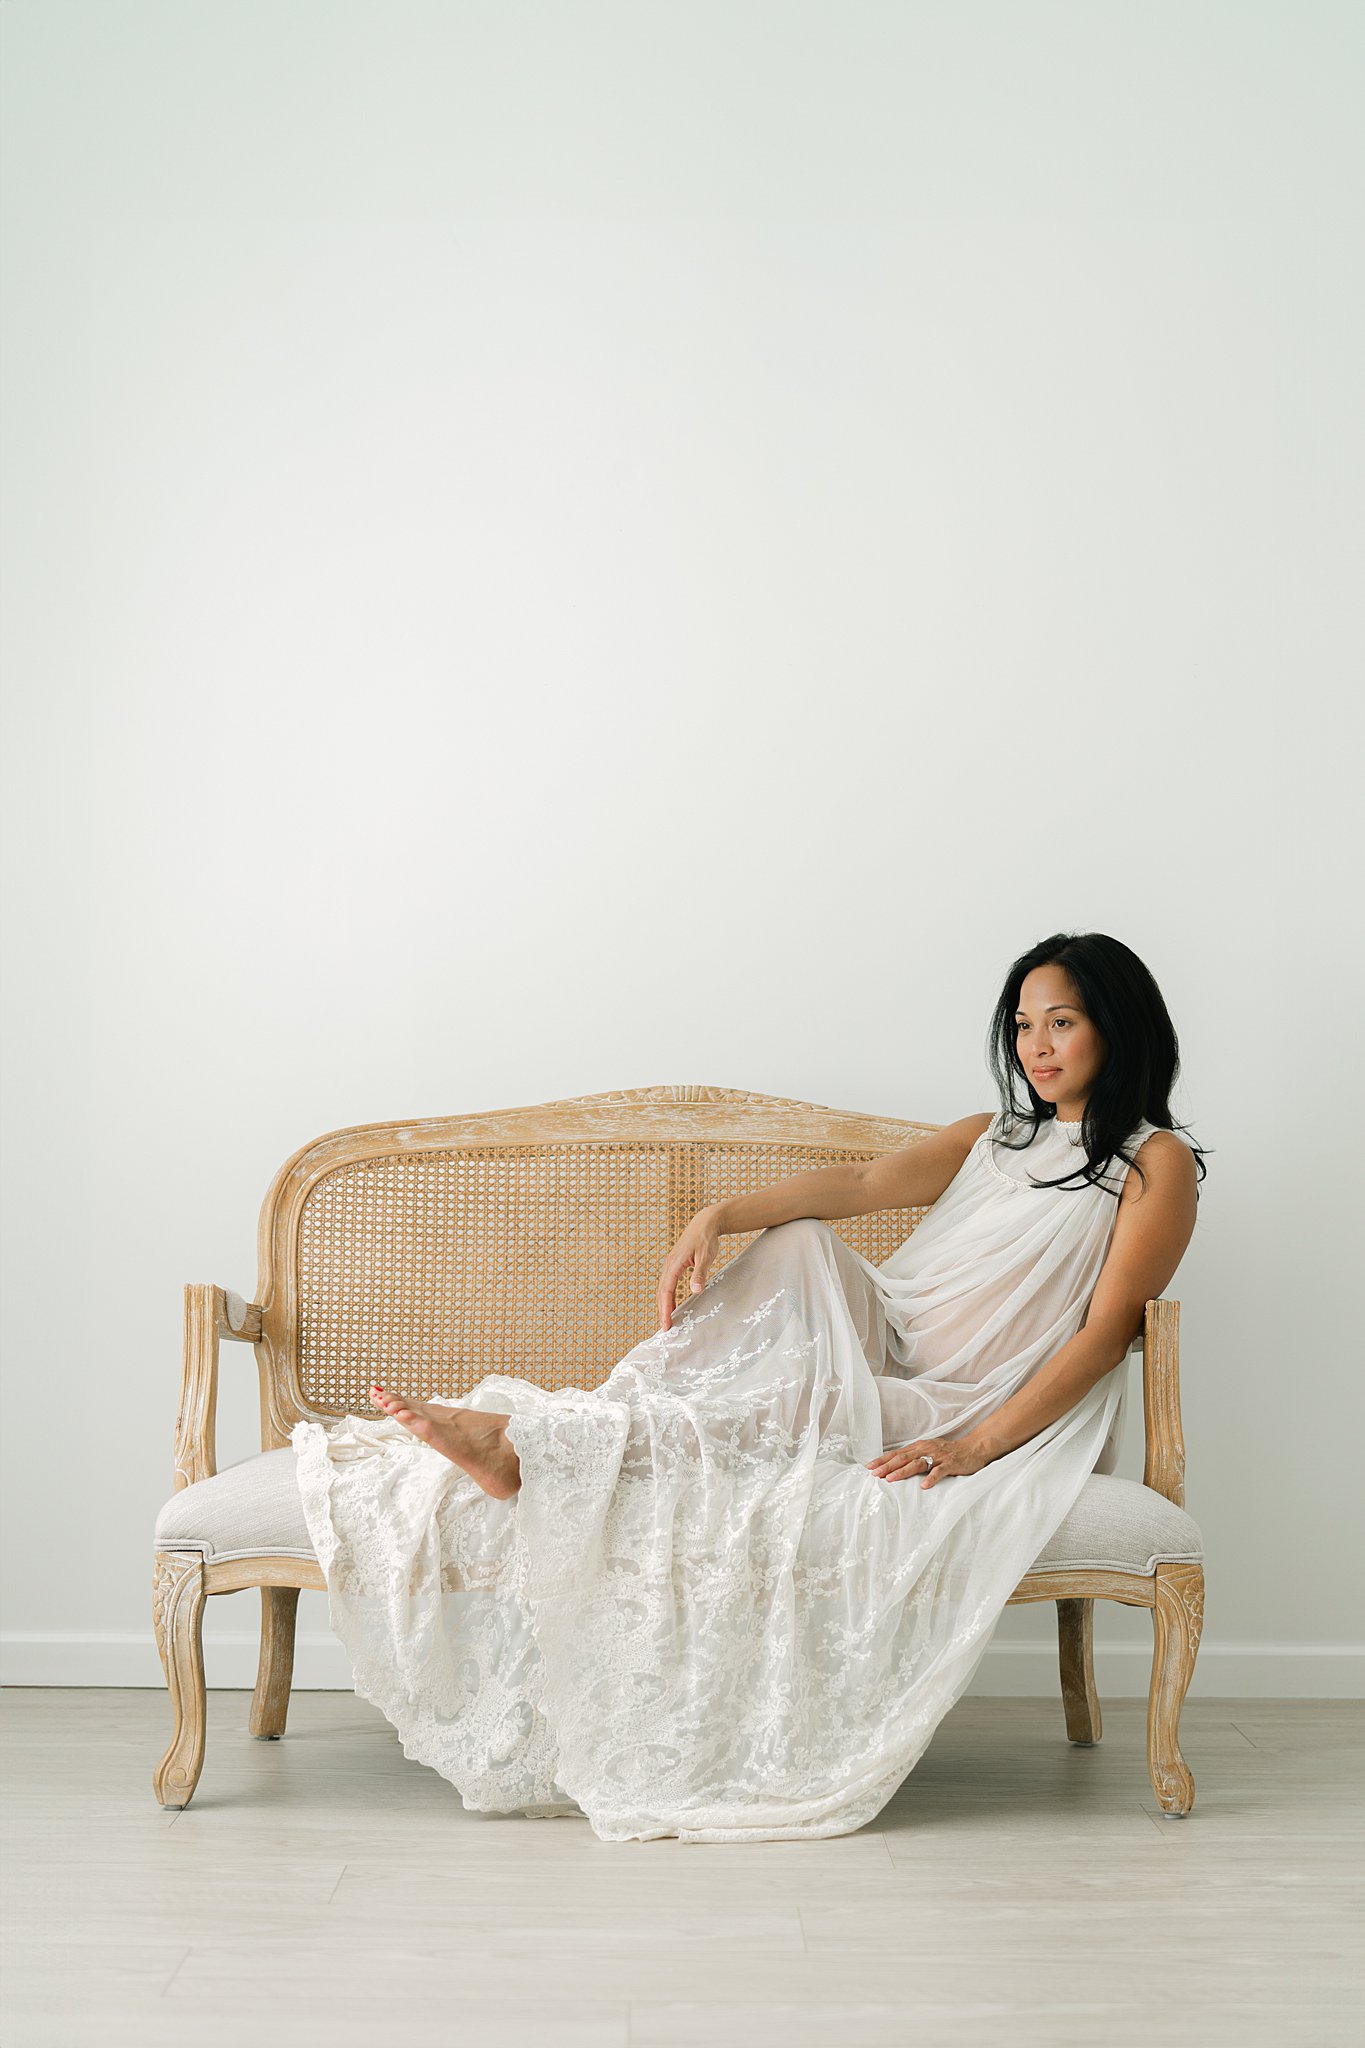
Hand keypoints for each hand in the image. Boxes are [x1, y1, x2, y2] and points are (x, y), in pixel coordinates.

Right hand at [656, 1205, 723, 1331]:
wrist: (704, 1223)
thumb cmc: (706, 1239)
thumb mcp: (706, 1257)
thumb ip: (699, 1274)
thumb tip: (695, 1290)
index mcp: (674, 1264)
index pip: (666, 1291)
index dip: (665, 1308)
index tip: (666, 1323)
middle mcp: (668, 1265)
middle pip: (661, 1292)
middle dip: (662, 1310)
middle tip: (665, 1328)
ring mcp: (670, 1264)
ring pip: (663, 1288)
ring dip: (663, 1304)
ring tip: (667, 1320)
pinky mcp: (674, 1264)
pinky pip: (667, 1284)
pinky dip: (668, 1296)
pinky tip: (673, 1304)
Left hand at [866, 1434, 992, 1488]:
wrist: (972, 1448)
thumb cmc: (948, 1452)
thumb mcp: (929, 1451)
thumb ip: (914, 1457)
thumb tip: (895, 1465)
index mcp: (919, 1447)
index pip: (897, 1453)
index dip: (882, 1460)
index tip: (869, 1467)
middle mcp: (925, 1449)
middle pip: (903, 1458)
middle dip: (887, 1466)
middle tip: (874, 1474)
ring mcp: (937, 1456)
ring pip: (917, 1464)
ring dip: (903, 1472)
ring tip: (890, 1479)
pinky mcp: (950, 1464)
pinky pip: (939, 1471)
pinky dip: (931, 1479)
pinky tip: (924, 1487)